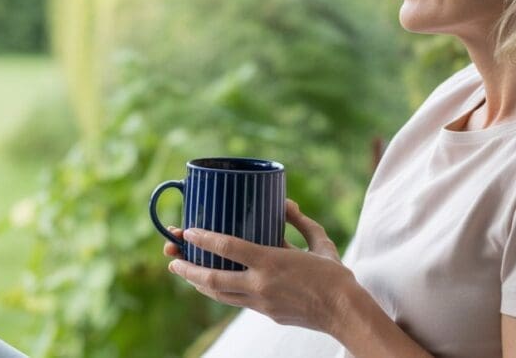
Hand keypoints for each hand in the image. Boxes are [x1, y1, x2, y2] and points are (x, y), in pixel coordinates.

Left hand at [166, 199, 357, 334]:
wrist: (344, 313)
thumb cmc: (333, 274)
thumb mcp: (318, 241)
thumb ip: (299, 221)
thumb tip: (285, 202)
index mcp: (271, 262)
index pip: (229, 248)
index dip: (204, 239)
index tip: (187, 232)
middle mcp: (260, 285)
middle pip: (213, 279)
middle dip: (188, 268)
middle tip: (171, 258)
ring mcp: (260, 303)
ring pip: (219, 295)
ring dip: (197, 282)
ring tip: (181, 270)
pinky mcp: (265, 313)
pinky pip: (235, 301)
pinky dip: (218, 291)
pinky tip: (211, 283)